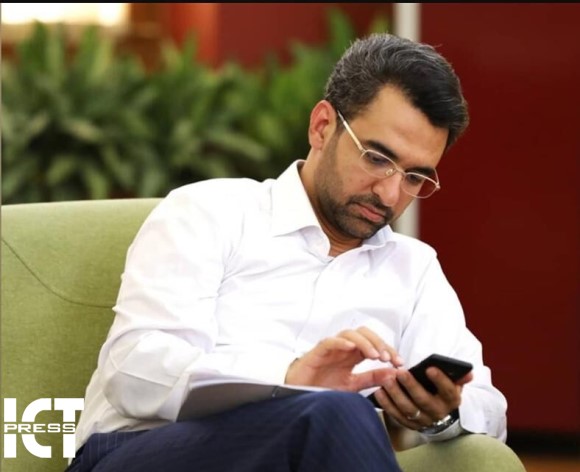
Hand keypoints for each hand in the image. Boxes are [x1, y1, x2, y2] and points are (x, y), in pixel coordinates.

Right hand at [285, 326, 403, 391]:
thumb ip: (372, 378)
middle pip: (365, 333)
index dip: (389, 350)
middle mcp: (344, 347)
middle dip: (379, 343)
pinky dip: (341, 342)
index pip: (375, 344)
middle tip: (388, 358)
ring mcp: (332, 348)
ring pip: (350, 334)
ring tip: (374, 356)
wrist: (300, 394)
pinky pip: (330, 341)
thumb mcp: (353, 384)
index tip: (399, 363)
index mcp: (354, 354)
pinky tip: (351, 348)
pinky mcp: (318, 351)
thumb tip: (394, 373)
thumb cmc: (324, 386)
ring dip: (365, 343)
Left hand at [373, 367, 472, 430]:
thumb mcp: (453, 383)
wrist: (438, 413)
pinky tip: (378, 392)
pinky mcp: (409, 425)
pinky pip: (396, 415)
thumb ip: (459, 376)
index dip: (440, 380)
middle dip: (411, 386)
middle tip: (400, 372)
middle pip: (424, 400)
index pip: (448, 390)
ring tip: (386, 379)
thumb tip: (469, 372)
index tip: (429, 368)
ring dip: (395, 394)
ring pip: (408, 409)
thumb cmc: (443, 391)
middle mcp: (438, 413)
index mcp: (452, 400)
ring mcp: (423, 420)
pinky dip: (386, 404)